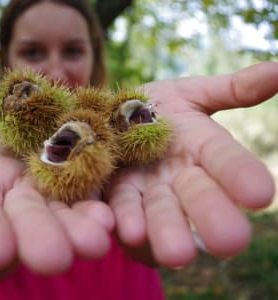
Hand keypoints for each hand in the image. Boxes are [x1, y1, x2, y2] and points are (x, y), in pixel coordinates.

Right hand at [0, 80, 114, 283]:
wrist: (41, 123)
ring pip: (65, 218)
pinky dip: (102, 215)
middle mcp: (21, 198)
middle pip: (27, 221)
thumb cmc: (0, 120)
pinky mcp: (88, 190)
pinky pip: (95, 203)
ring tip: (95, 243)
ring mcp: (57, 197)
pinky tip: (111, 222)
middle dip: (38, 238)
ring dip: (79, 233)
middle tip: (52, 260)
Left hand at [107, 62, 276, 266]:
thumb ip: (231, 89)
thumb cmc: (153, 107)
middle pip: (197, 198)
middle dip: (210, 216)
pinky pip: (120, 213)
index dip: (241, 176)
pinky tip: (128, 233)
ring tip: (174, 254)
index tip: (260, 194)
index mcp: (203, 150)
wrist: (106, 118)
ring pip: (158, 213)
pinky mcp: (113, 200)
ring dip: (165, 231)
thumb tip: (277, 70)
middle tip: (228, 242)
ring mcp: (146, 192)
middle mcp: (179, 178)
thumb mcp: (189, 94)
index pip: (227, 163)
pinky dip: (125, 223)